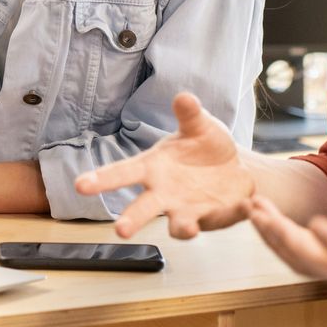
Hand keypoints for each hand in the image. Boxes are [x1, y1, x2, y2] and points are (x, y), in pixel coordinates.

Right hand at [74, 92, 254, 238]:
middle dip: (132, 219)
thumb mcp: (199, 125)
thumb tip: (184, 97)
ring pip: (178, 225)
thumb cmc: (205, 146)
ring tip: (185, 228)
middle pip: (143, 208)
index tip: (81, 185)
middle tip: (120, 230)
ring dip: (181, 227)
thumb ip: (190, 114)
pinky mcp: (214, 219)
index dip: (101, 179)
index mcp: (153, 168)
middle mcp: (164, 194)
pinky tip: (245, 205)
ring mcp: (187, 209)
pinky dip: (231, 213)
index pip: (123, 173)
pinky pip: (219, 219)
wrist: (236, 169)